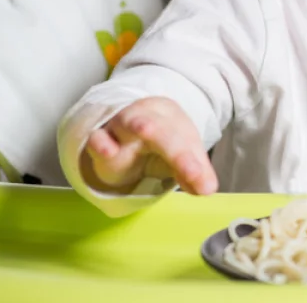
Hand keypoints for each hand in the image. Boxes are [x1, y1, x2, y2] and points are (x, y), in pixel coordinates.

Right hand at [82, 96, 217, 194]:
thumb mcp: (179, 158)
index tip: (202, 183)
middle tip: (191, 172)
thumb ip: (194, 173)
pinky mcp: (100, 138)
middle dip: (176, 151)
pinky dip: (101, 143)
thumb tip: (207, 189)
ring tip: (145, 131)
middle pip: (163, 130)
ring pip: (130, 122)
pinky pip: (98, 137)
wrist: (126, 129)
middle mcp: (149, 116)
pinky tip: (108, 151)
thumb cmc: (160, 142)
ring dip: (138, 125)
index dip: (194, 161)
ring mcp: (122, 125)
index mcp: (173, 120)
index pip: (186, 139)